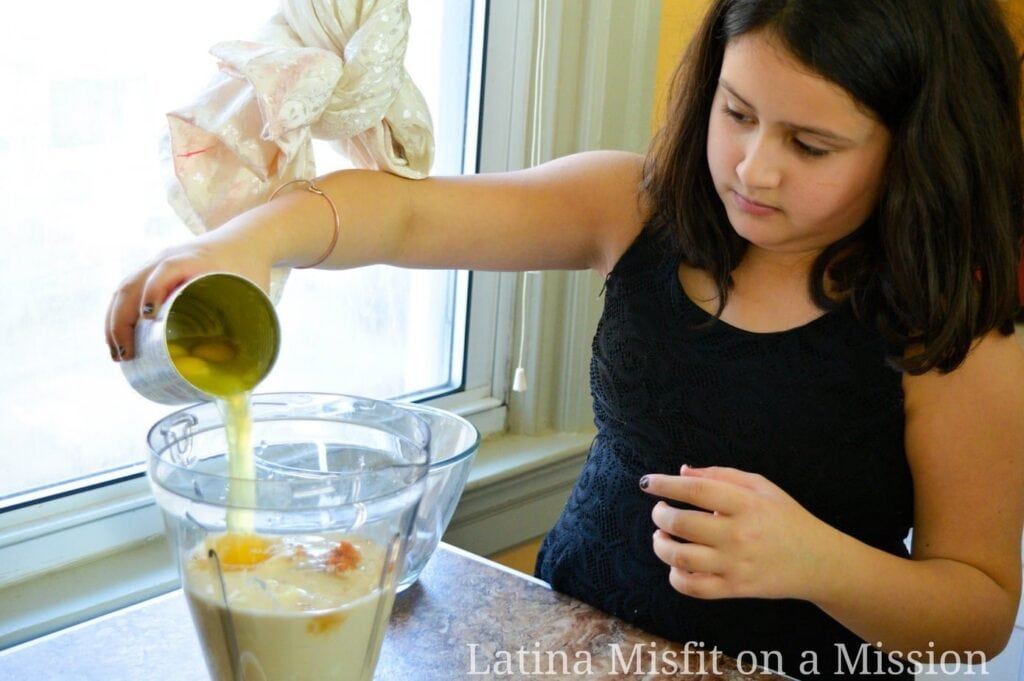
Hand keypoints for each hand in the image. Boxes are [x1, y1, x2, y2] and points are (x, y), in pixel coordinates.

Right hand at [105, 226, 273, 361]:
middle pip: (135, 283)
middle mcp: (171, 257)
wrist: (246, 238)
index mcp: (197, 259)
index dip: (155, 290)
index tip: (149, 317)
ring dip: (114, 321)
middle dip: (123, 321)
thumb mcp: (255, 294)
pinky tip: (119, 338)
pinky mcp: (154, 268)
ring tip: (118, 354)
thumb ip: (250, 327)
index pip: (168, 269)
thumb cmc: (251, 270)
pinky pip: (128, 289)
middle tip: (125, 356)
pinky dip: (119, 313)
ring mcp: (158, 261)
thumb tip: (242, 376)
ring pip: (125, 287)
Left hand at [641, 465, 840, 601]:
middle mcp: (739, 535)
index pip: (697, 490)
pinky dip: (675, 575)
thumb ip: (721, 475)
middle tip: (659, 510)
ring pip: (681, 557)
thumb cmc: (787, 519)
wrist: (818, 562)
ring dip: (660, 544)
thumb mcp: (761, 486)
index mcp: (747, 504)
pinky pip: (693, 587)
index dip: (666, 484)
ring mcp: (735, 565)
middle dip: (660, 514)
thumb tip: (682, 471)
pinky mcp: (734, 589)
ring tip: (661, 535)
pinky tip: (676, 562)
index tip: (648, 482)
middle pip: (682, 523)